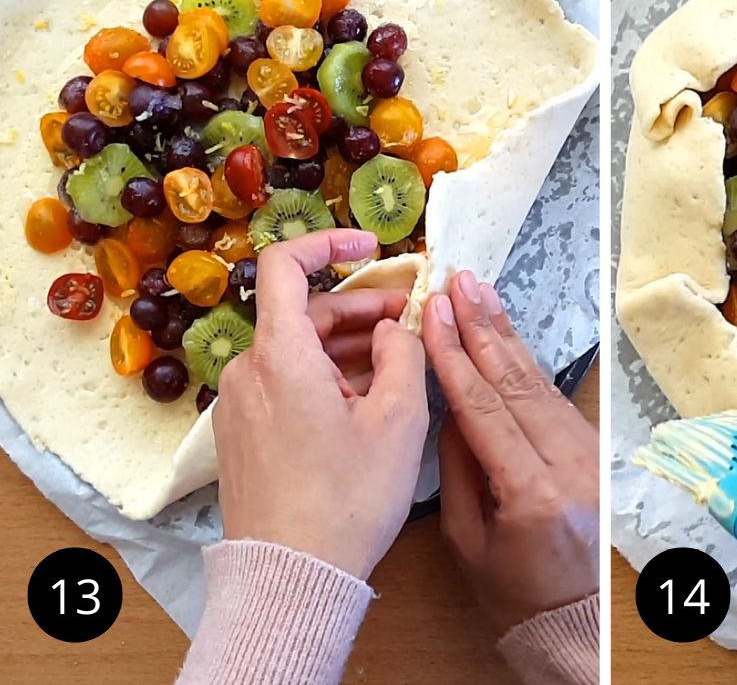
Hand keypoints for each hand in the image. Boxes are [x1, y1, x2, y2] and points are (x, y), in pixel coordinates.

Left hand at [214, 230, 429, 580]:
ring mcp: (240, 404)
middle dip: (360, 310)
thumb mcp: (398, 420)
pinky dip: (325, 376)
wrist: (293, 578)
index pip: (285, 263)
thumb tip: (395, 328)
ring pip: (297, 351)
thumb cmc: (346, 499)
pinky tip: (364, 400)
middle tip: (411, 322)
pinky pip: (285, 383)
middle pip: (303, 313)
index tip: (372, 246)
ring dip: (346, 346)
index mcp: (280, 355)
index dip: (329, 242)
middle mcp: (248, 371)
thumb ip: (404, 354)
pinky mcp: (243, 434)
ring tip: (398, 365)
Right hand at [422, 271, 598, 632]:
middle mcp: (569, 463)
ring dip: (505, 332)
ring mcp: (588, 452)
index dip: (455, 357)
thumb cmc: (513, 591)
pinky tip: (505, 331)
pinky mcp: (592, 447)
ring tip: (479, 291)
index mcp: (534, 493)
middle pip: (517, 382)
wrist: (576, 617)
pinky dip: (525, 359)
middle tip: (458, 282)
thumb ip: (459, 468)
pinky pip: (552, 395)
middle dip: (483, 327)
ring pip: (538, 381)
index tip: (433, 313)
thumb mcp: (467, 539)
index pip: (486, 409)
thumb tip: (450, 403)